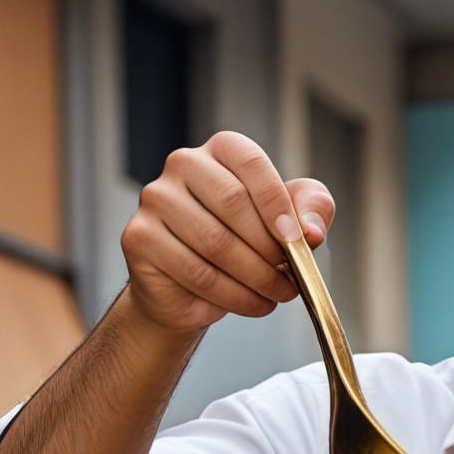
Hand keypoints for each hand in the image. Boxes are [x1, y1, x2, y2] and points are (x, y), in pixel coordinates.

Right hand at [120, 131, 334, 333]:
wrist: (193, 288)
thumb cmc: (246, 245)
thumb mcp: (290, 222)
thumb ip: (312, 211)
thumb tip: (313, 230)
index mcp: (220, 150)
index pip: (250, 162)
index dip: (277, 202)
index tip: (297, 240)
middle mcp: (182, 165)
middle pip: (232, 201)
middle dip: (268, 247)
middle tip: (290, 277)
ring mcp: (155, 200)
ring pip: (215, 242)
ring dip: (256, 278)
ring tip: (277, 294)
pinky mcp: (139, 238)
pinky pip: (195, 272)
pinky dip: (234, 296)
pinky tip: (253, 303)